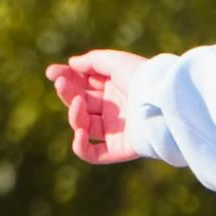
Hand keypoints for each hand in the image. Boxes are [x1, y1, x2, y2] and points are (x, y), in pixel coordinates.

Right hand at [46, 50, 144, 164]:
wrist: (163, 103)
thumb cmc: (142, 78)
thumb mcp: (115, 62)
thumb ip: (92, 62)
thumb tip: (71, 64)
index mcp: (115, 87)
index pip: (84, 84)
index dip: (67, 78)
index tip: (52, 73)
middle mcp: (114, 108)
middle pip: (80, 102)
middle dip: (67, 92)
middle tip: (61, 83)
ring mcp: (115, 129)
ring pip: (83, 125)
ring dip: (74, 114)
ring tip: (78, 103)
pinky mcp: (118, 149)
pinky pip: (92, 154)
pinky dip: (80, 146)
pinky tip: (80, 133)